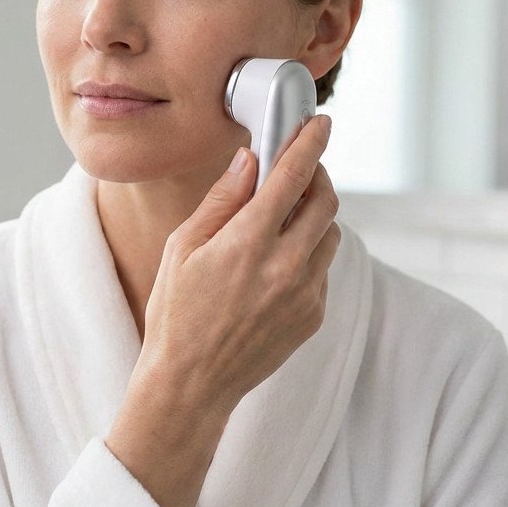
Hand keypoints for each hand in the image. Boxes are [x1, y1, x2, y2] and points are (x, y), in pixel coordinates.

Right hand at [137, 113, 340, 415]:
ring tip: (281, 222)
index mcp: (250, 243)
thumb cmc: (176, 313)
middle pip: (325, 201)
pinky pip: (322, 269)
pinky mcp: (314, 316)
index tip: (320, 122)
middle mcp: (287, 266)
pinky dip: (307, 255)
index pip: (294, 176)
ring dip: (314, 218)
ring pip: (330, 235)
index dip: (310, 142)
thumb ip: (223, 200)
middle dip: (315, 176)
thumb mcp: (183, 247)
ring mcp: (306, 294)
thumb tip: (251, 160)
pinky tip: (274, 266)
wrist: (191, 384)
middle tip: (296, 171)